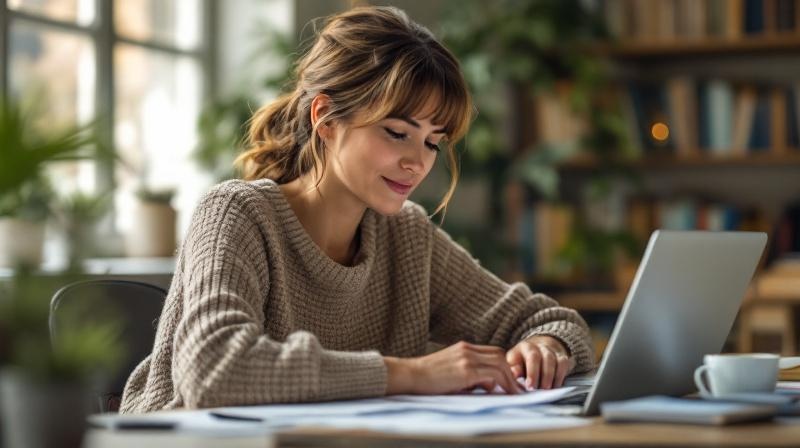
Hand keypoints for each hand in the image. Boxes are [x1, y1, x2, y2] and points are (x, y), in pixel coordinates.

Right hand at [384, 341, 522, 394]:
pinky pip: (493, 375)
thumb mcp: (450, 370)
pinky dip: (503, 384)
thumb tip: (486, 385)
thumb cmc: (426, 378)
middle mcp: (467, 349)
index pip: (492, 352)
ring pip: (500, 364)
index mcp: (463, 348)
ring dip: (510, 379)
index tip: (509, 380)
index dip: (503, 365)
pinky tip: (505, 393)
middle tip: (517, 388)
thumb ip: (468, 374)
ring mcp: (467, 358)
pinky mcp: (466, 370)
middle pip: (500, 355)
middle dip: (511, 372)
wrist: (410, 375)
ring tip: (515, 393)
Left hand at [506, 335, 573, 389]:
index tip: (530, 386)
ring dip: (552, 377)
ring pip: (556, 362)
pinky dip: (560, 376)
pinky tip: (555, 386)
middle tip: (540, 390)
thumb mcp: (513, 362)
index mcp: (526, 347)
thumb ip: (514, 368)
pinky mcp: (562, 357)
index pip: (532, 357)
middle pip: (546, 359)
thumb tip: (515, 375)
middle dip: (544, 376)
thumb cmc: (521, 360)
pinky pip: (563, 365)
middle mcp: (541, 347)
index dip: (532, 372)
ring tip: (547, 390)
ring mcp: (552, 351)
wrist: (537, 350)